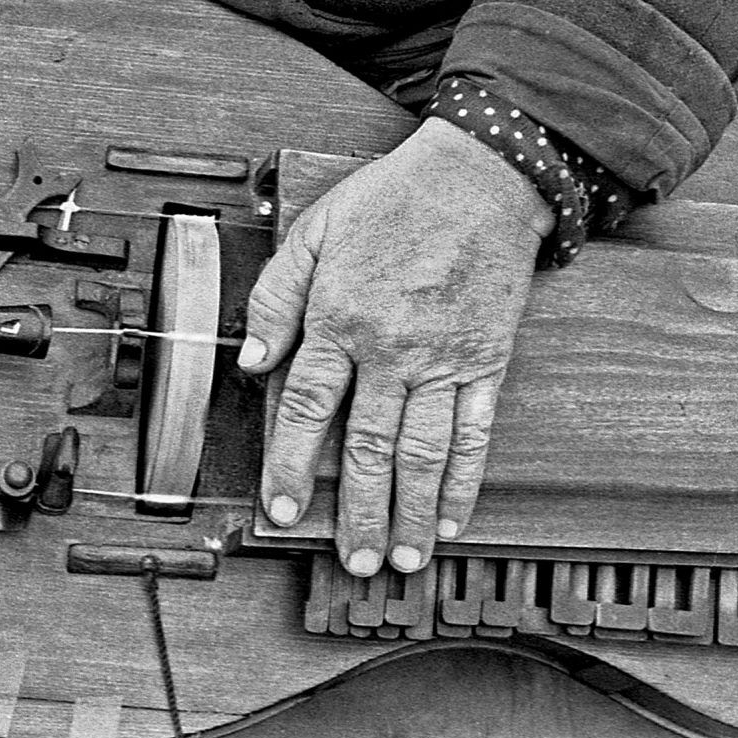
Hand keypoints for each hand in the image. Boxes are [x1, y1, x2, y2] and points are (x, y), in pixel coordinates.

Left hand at [241, 116, 554, 578]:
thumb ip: (276, 296)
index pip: (309, 409)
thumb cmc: (394, 196)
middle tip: (355, 561)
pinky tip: (455, 515)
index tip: (285, 510)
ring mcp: (444, 360)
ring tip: (403, 559)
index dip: (293, 466)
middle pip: (370, 449)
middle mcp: (392, 349)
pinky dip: (465, 480)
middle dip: (360, 514)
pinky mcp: (487, 359)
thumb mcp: (315, 230)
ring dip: (411, 513)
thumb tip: (250, 359)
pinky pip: (476, 432)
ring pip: (423, 453)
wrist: (479, 175)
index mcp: (342, 318)